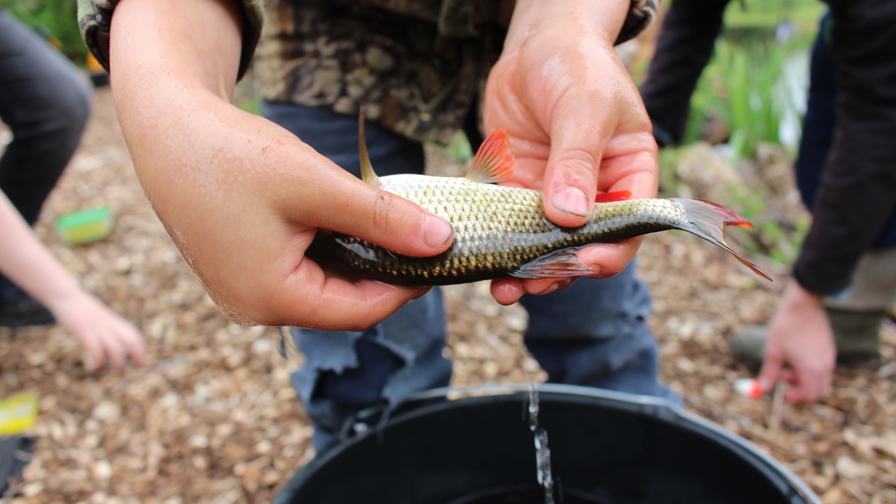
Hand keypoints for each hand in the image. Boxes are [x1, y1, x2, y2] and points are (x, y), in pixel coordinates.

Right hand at [52, 293, 145, 370]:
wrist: (67, 296)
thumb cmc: (84, 310)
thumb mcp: (100, 317)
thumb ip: (108, 327)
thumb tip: (114, 341)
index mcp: (115, 321)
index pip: (133, 335)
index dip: (140, 349)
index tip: (141, 362)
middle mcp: (110, 324)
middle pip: (130, 339)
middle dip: (137, 353)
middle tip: (137, 367)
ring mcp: (98, 327)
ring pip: (115, 347)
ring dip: (118, 362)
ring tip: (118, 371)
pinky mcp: (84, 331)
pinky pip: (96, 348)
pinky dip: (99, 360)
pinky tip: (98, 367)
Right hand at [110, 0, 453, 329]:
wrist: (167, 128)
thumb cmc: (233, 156)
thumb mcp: (318, 186)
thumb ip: (383, 219)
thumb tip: (441, 241)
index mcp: (271, 298)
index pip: (361, 311)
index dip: (406, 285)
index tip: (439, 253)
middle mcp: (255, 306)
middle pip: (343, 302)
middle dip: (383, 269)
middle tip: (418, 232)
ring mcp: (245, 291)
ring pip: (323, 285)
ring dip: (357, 256)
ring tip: (383, 218)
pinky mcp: (241, 270)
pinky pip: (299, 271)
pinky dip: (329, 249)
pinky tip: (343, 217)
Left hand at [483, 0, 658, 303]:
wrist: (535, 44)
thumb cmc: (576, 65)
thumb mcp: (585, 107)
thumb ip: (577, 161)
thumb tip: (570, 218)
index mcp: (629, 176)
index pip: (628, 228)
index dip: (608, 252)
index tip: (582, 263)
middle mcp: (595, 193)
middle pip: (583, 247)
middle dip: (560, 270)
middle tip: (534, 283)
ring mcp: (554, 196)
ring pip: (544, 245)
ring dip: (526, 269)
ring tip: (505, 287)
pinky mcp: (519, 191)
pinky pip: (509, 227)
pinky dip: (498, 246)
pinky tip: (482, 261)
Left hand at [758, 278, 836, 402]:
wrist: (804, 304)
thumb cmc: (786, 327)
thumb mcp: (774, 351)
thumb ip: (769, 373)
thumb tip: (761, 389)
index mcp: (812, 369)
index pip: (809, 395)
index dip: (795, 397)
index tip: (782, 390)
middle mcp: (825, 366)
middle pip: (818, 392)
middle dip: (801, 390)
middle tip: (784, 377)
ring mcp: (829, 357)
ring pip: (821, 381)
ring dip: (805, 379)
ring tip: (789, 363)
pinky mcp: (830, 350)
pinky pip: (823, 369)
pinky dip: (811, 370)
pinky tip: (797, 354)